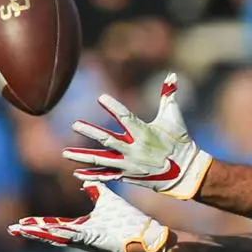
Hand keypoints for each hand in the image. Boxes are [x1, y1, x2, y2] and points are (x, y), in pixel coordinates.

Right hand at [9, 181, 171, 251]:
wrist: (146, 233)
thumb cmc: (128, 219)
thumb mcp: (106, 199)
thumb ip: (93, 189)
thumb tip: (83, 178)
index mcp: (82, 227)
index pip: (54, 225)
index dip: (37, 224)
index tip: (20, 222)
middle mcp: (81, 235)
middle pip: (51, 233)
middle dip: (31, 231)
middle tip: (12, 229)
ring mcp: (88, 239)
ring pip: (58, 236)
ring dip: (40, 234)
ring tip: (23, 230)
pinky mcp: (97, 239)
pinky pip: (76, 236)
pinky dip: (61, 234)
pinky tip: (48, 231)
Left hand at [64, 73, 212, 199]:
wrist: (186, 173)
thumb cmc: (180, 141)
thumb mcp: (174, 117)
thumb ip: (168, 96)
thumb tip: (172, 75)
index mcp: (145, 133)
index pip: (126, 117)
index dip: (114, 107)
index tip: (101, 98)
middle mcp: (134, 149)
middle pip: (107, 140)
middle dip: (90, 132)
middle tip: (75, 125)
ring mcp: (130, 164)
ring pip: (102, 160)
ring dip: (82, 157)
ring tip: (65, 153)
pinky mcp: (128, 175)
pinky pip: (107, 176)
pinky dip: (92, 176)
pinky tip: (77, 173)